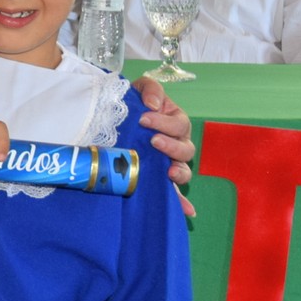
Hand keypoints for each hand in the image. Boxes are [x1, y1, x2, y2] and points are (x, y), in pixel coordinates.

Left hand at [131, 76, 197, 218]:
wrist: (112, 121)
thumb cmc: (132, 104)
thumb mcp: (139, 89)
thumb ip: (150, 89)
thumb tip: (154, 104)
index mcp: (175, 122)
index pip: (179, 123)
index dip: (164, 122)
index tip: (144, 119)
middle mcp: (176, 143)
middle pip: (185, 149)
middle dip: (170, 146)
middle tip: (153, 141)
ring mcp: (169, 162)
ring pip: (183, 170)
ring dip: (179, 172)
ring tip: (169, 172)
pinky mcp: (159, 178)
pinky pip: (175, 193)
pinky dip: (182, 202)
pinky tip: (187, 211)